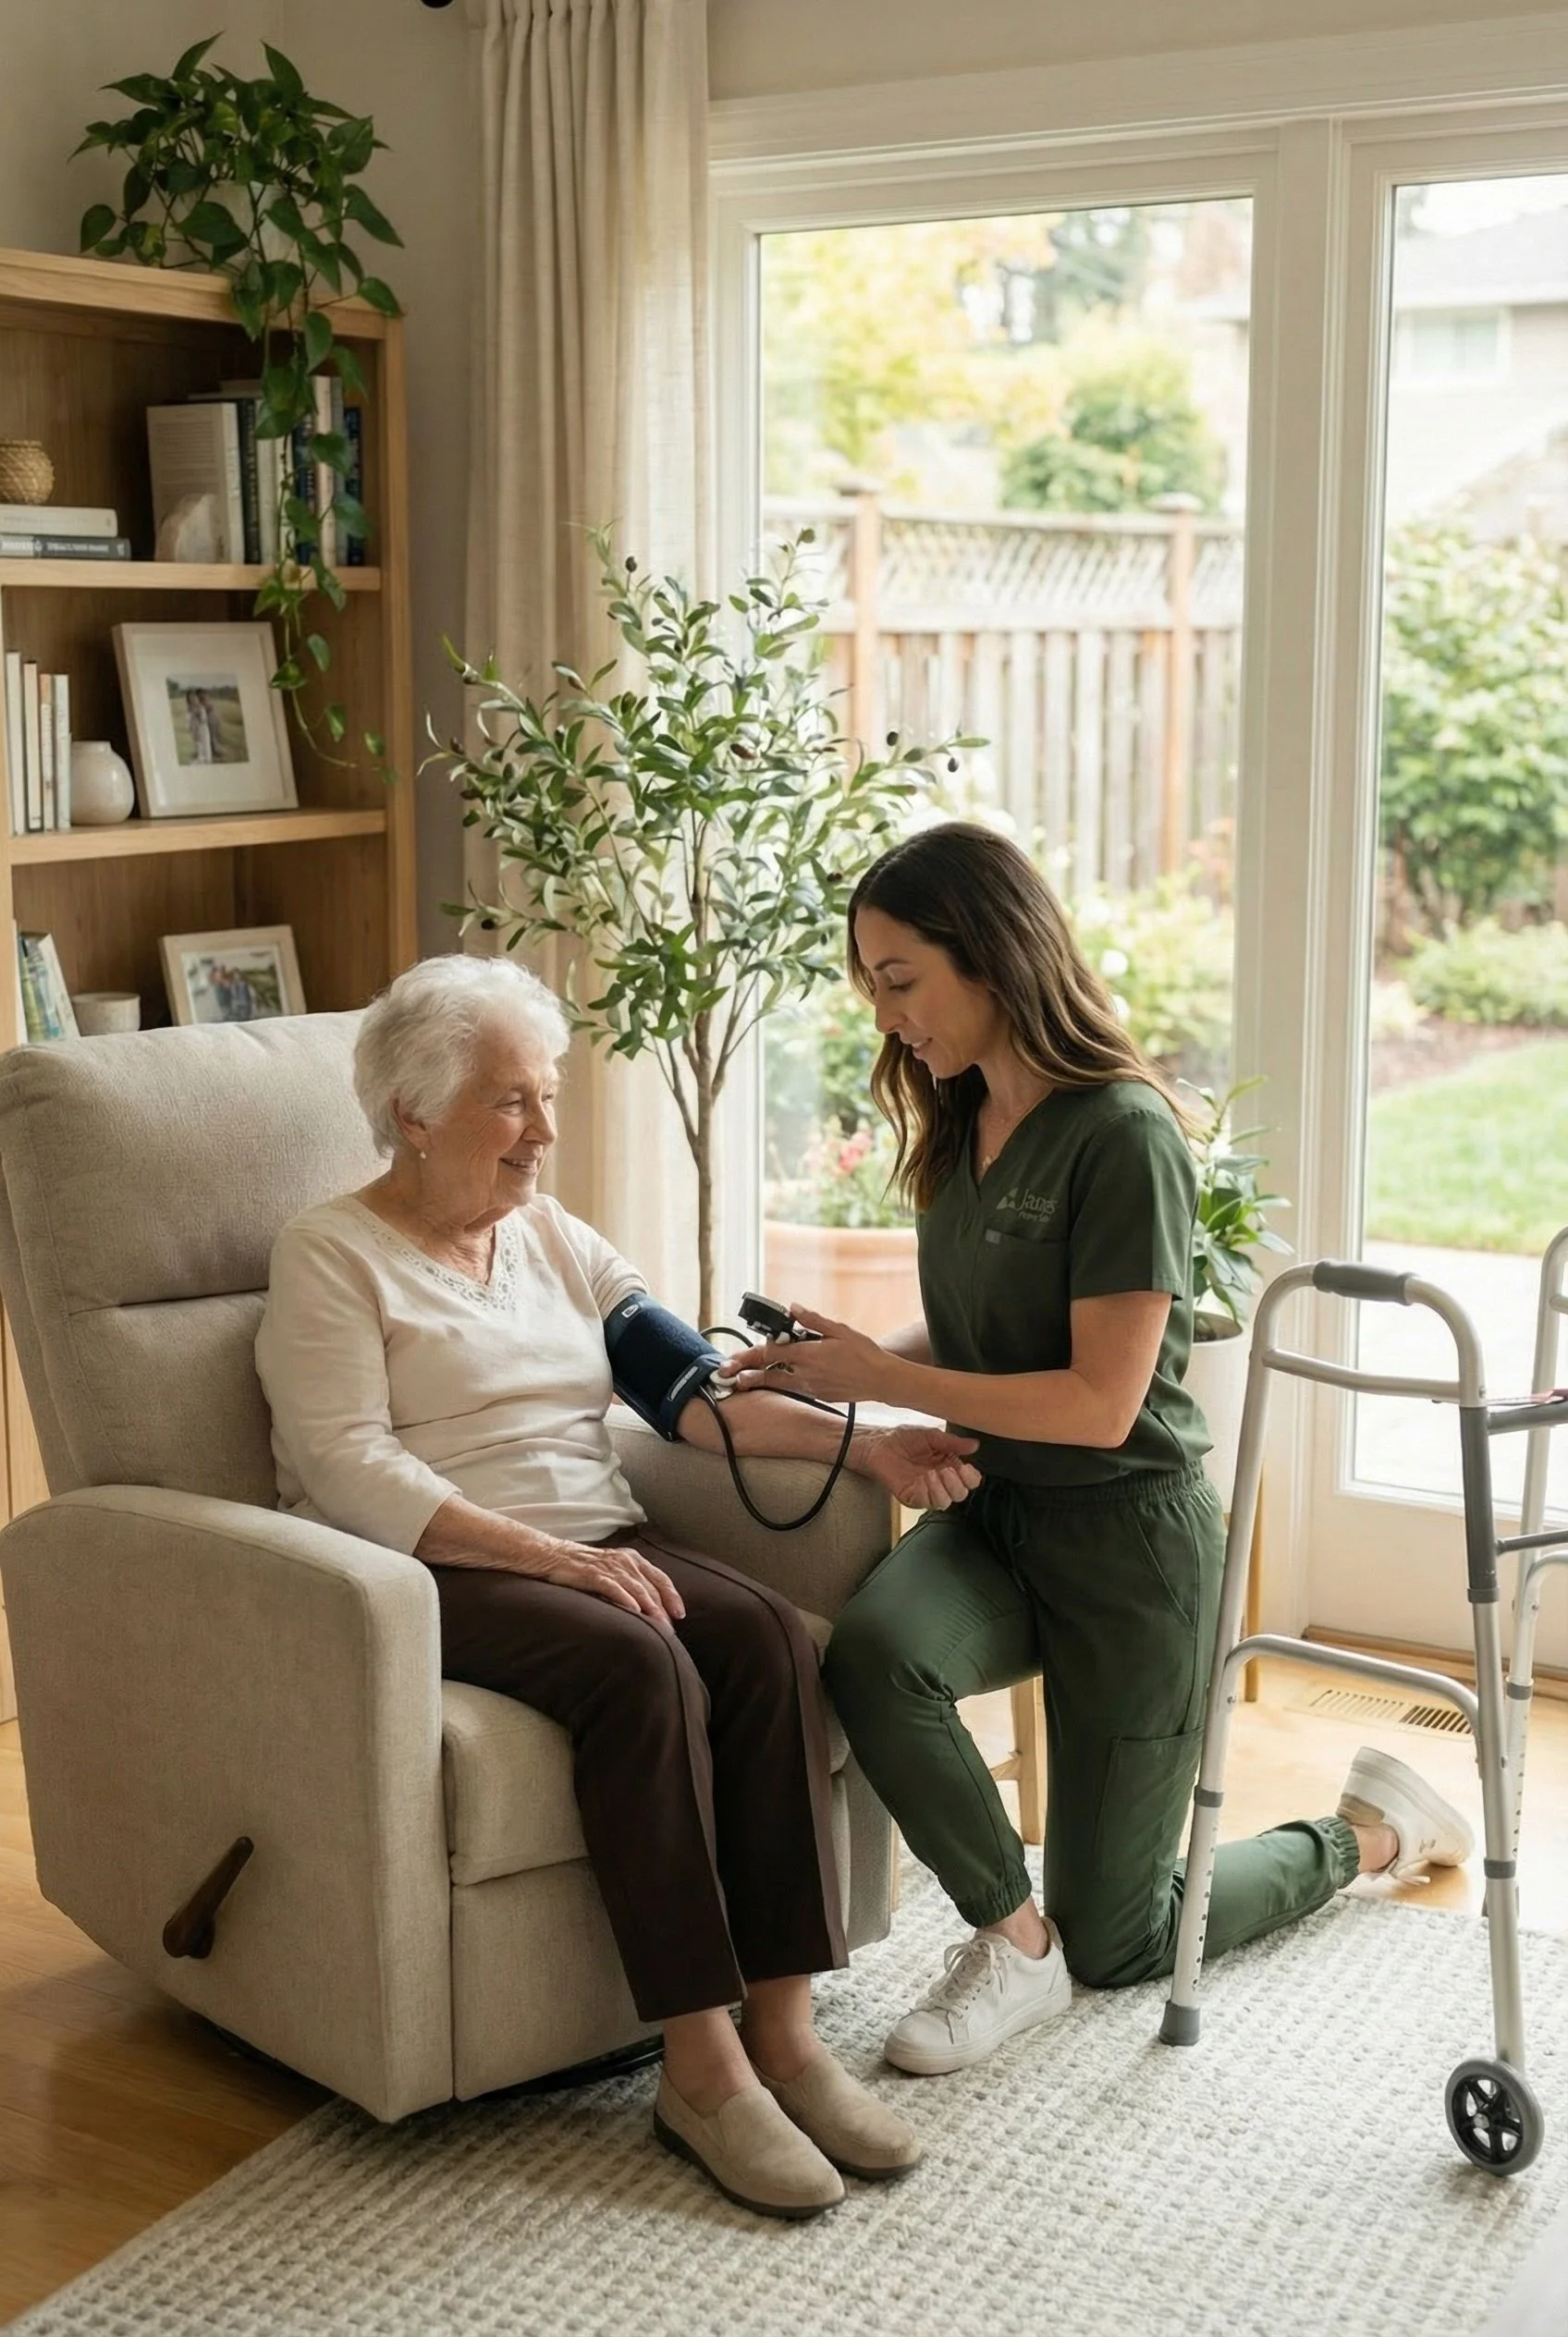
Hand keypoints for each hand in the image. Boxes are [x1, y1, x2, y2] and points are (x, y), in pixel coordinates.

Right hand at [531, 1538, 684, 1630]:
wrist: (554, 1556)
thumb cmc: (585, 1568)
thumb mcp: (613, 1571)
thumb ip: (631, 1583)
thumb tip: (648, 1608)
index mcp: (633, 1560)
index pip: (660, 1578)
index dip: (672, 1596)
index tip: (680, 1614)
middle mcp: (626, 1562)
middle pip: (651, 1587)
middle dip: (663, 1610)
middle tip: (670, 1631)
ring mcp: (610, 1568)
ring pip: (637, 1589)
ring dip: (650, 1608)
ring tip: (659, 1625)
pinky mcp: (594, 1575)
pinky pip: (613, 1588)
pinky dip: (625, 1599)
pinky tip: (634, 1612)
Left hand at [719, 1303, 893, 1403]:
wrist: (882, 1380)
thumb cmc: (864, 1353)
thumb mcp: (839, 1330)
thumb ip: (812, 1320)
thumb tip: (792, 1308)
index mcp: (809, 1354)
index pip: (772, 1353)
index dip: (753, 1352)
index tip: (739, 1354)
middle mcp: (805, 1374)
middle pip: (768, 1372)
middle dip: (745, 1371)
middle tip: (727, 1371)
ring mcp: (811, 1388)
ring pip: (778, 1384)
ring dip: (759, 1381)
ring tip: (741, 1382)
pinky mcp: (818, 1396)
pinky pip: (794, 1389)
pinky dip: (782, 1384)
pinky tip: (775, 1381)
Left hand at [856, 1424, 980, 1511]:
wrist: (880, 1445)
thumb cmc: (903, 1439)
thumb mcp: (931, 1436)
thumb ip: (953, 1442)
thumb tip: (974, 1445)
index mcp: (950, 1466)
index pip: (970, 1480)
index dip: (972, 1477)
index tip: (966, 1467)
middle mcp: (941, 1481)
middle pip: (961, 1494)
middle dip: (957, 1484)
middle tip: (946, 1470)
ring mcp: (927, 1491)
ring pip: (946, 1503)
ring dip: (942, 1489)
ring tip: (932, 1473)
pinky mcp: (912, 1497)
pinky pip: (926, 1503)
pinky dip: (927, 1492)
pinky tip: (921, 1479)